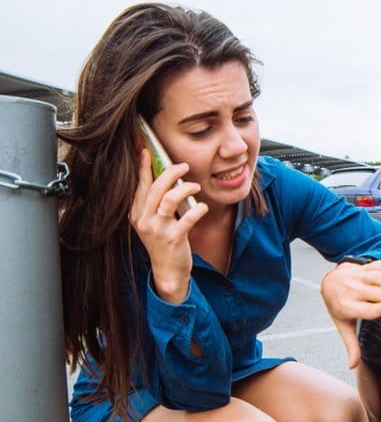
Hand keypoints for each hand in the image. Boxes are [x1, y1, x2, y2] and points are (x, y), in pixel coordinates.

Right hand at [129, 149, 208, 302]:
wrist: (167, 271)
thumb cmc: (163, 243)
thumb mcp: (153, 222)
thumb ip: (154, 204)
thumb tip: (162, 180)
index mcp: (136, 214)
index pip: (139, 186)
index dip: (143, 167)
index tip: (145, 151)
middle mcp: (144, 220)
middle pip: (155, 189)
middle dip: (170, 173)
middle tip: (183, 166)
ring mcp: (157, 230)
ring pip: (169, 200)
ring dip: (184, 189)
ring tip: (195, 186)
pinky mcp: (173, 238)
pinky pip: (187, 219)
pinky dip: (197, 209)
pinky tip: (202, 207)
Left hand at [321, 260, 380, 368]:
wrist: (330, 281)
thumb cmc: (339, 305)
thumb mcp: (343, 325)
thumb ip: (351, 345)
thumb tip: (353, 365)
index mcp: (346, 307)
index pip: (365, 308)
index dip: (380, 307)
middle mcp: (352, 290)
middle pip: (377, 293)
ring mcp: (358, 276)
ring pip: (379, 278)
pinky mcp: (365, 266)